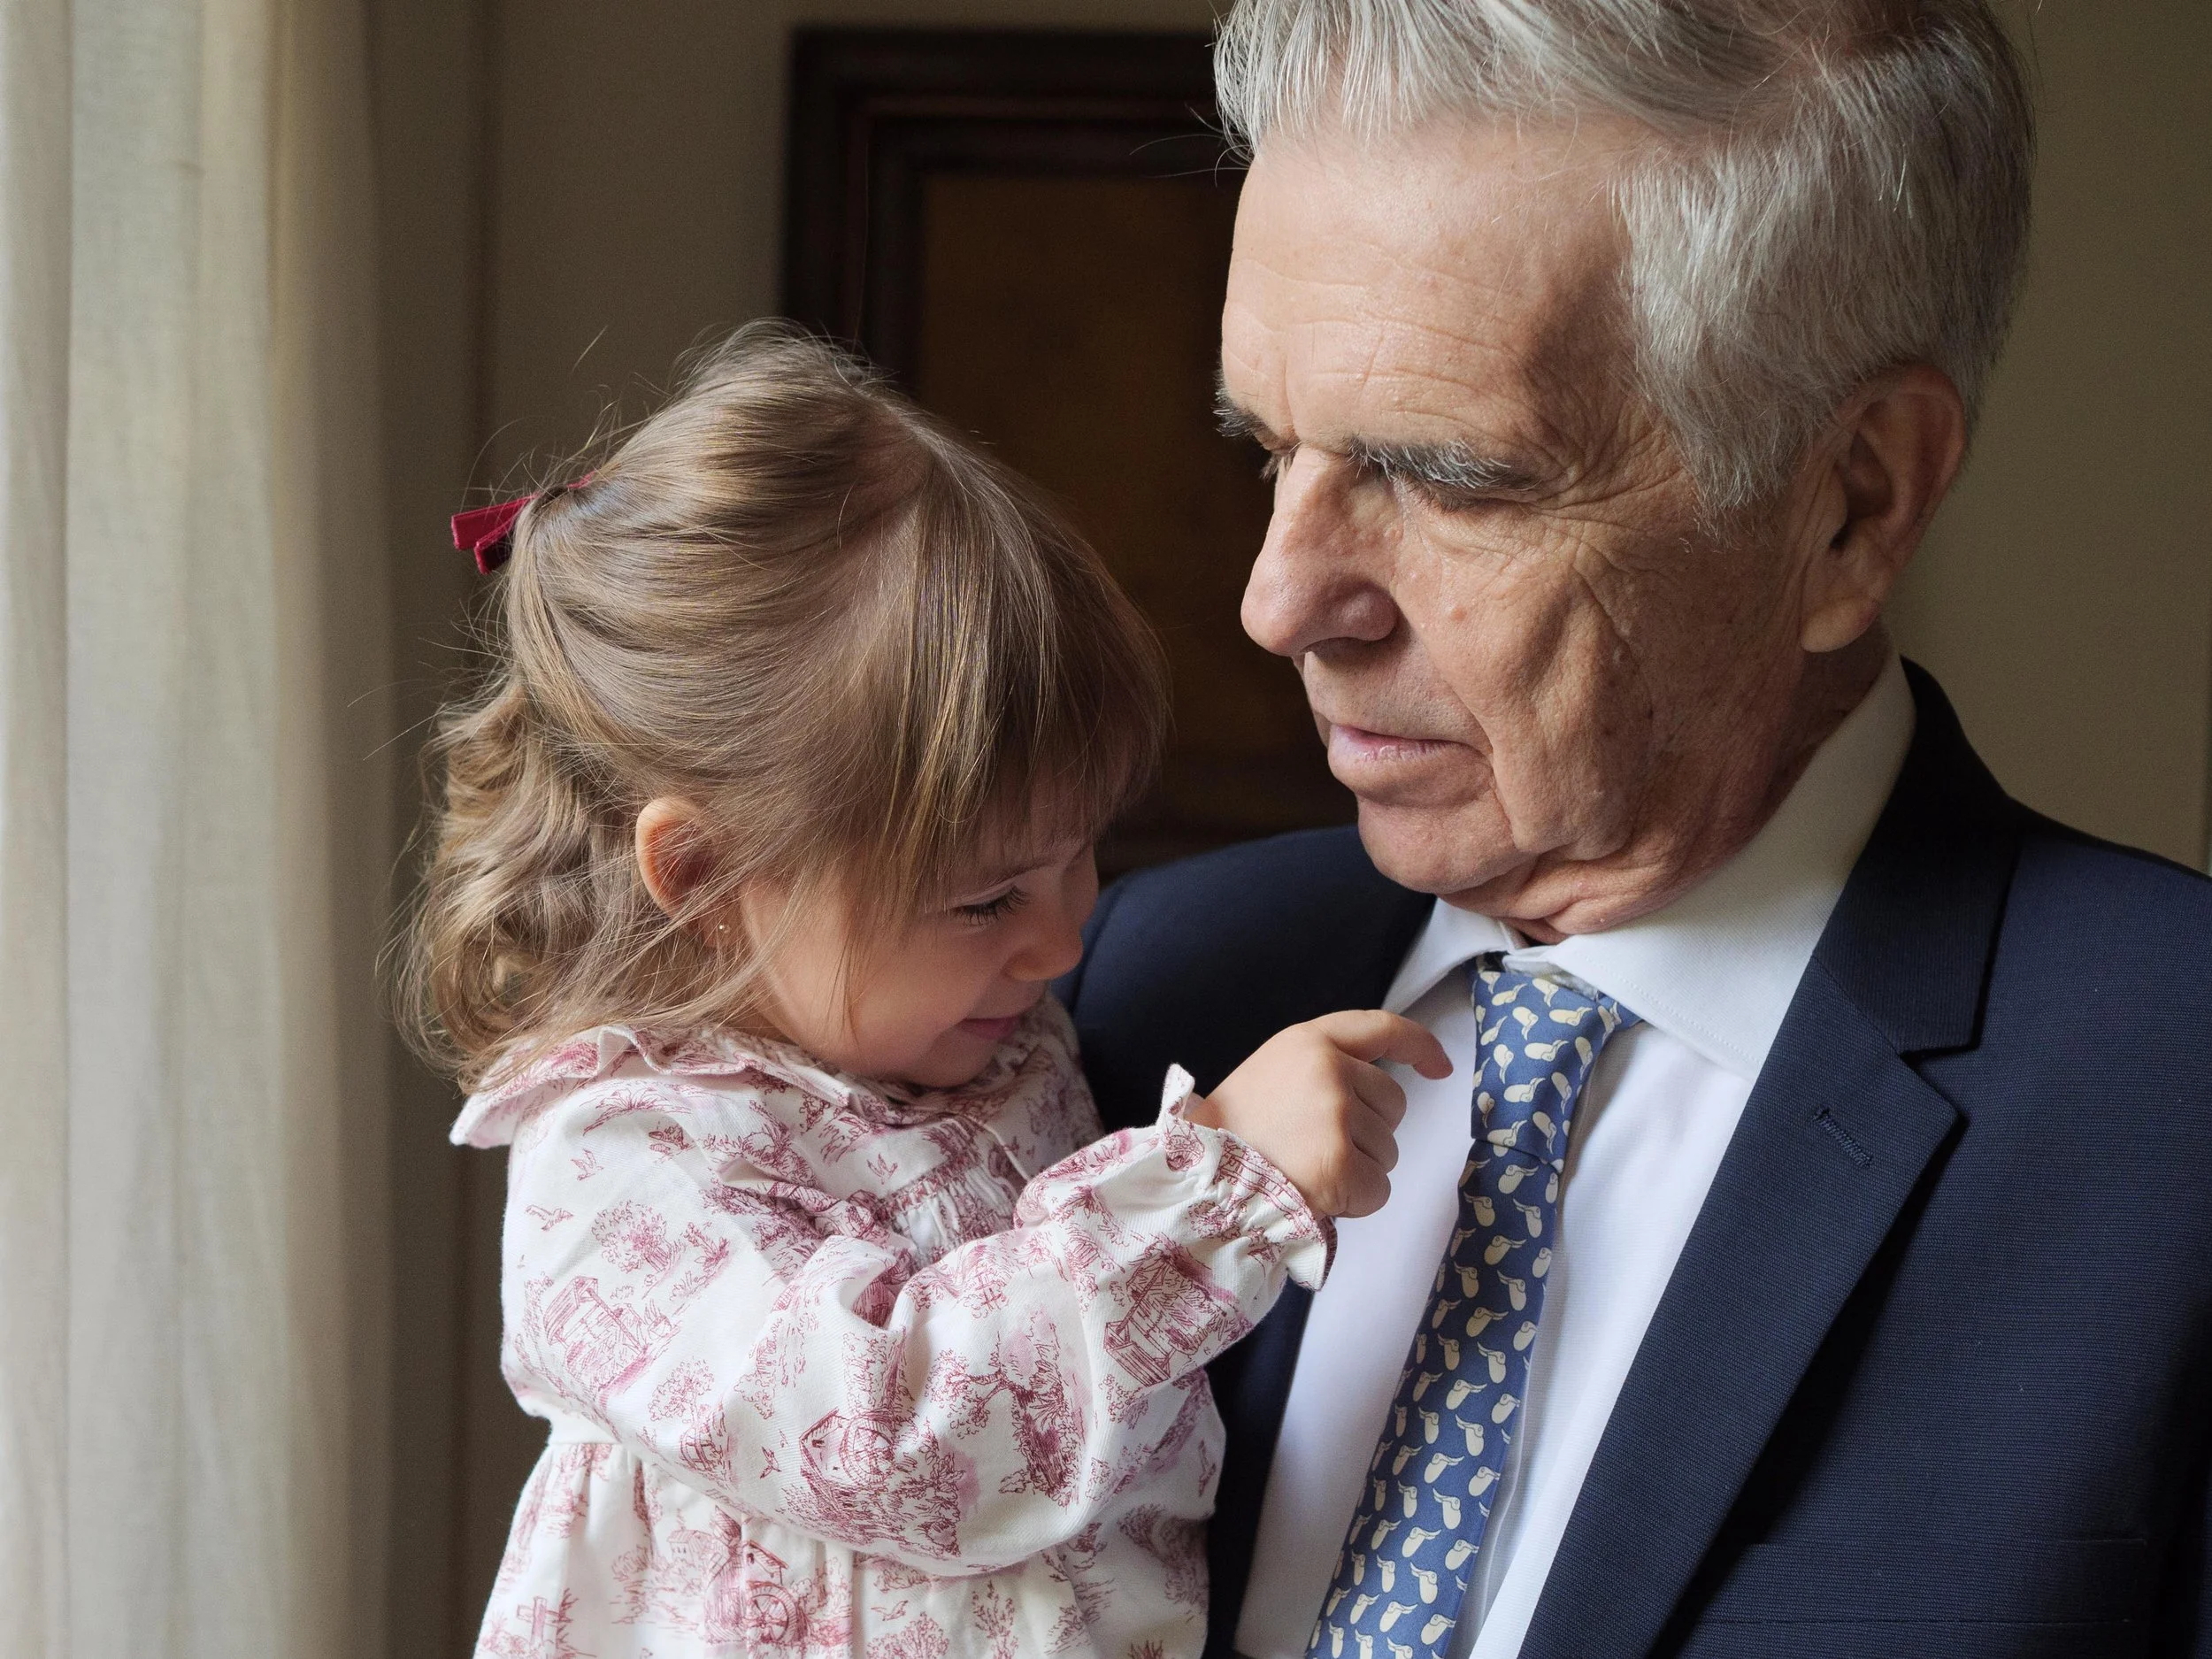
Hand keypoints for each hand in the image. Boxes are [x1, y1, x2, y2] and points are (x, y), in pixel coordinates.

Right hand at [1185, 1010, 1450, 1218]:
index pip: (1382, 1028)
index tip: (1439, 1067)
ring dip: (1360, 1168)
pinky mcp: (1341, 1165)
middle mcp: (1328, 1071)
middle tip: (1316, 1146)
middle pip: (1393, 1103)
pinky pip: (1379, 1189)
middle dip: (1370, 1131)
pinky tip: (1318, 1194)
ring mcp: (1336, 1117)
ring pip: (1388, 1150)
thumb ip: (1323, 1068)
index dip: (1419, 1046)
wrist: (1200, 1179)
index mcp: (1309, 1042)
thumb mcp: (1274, 1072)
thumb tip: (1380, 1094)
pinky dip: (1356, 1202)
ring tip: (1307, 1169)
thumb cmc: (1235, 1131)